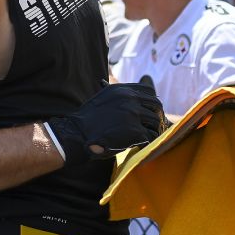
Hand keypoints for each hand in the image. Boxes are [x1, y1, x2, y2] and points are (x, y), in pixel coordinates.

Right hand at [46, 81, 165, 164]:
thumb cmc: (88, 120)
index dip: (151, 102)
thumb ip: (119, 97)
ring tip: (150, 136)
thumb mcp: (103, 99)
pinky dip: (150, 141)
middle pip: (156, 105)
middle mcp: (129, 99)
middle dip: (157, 116)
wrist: (77, 134)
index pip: (148, 91)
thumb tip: (134, 98)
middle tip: (155, 126)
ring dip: (155, 129)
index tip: (150, 111)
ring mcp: (133, 114)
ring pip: (155, 120)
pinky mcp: (135, 131)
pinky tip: (143, 144)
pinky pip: (151, 135)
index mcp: (122, 89)